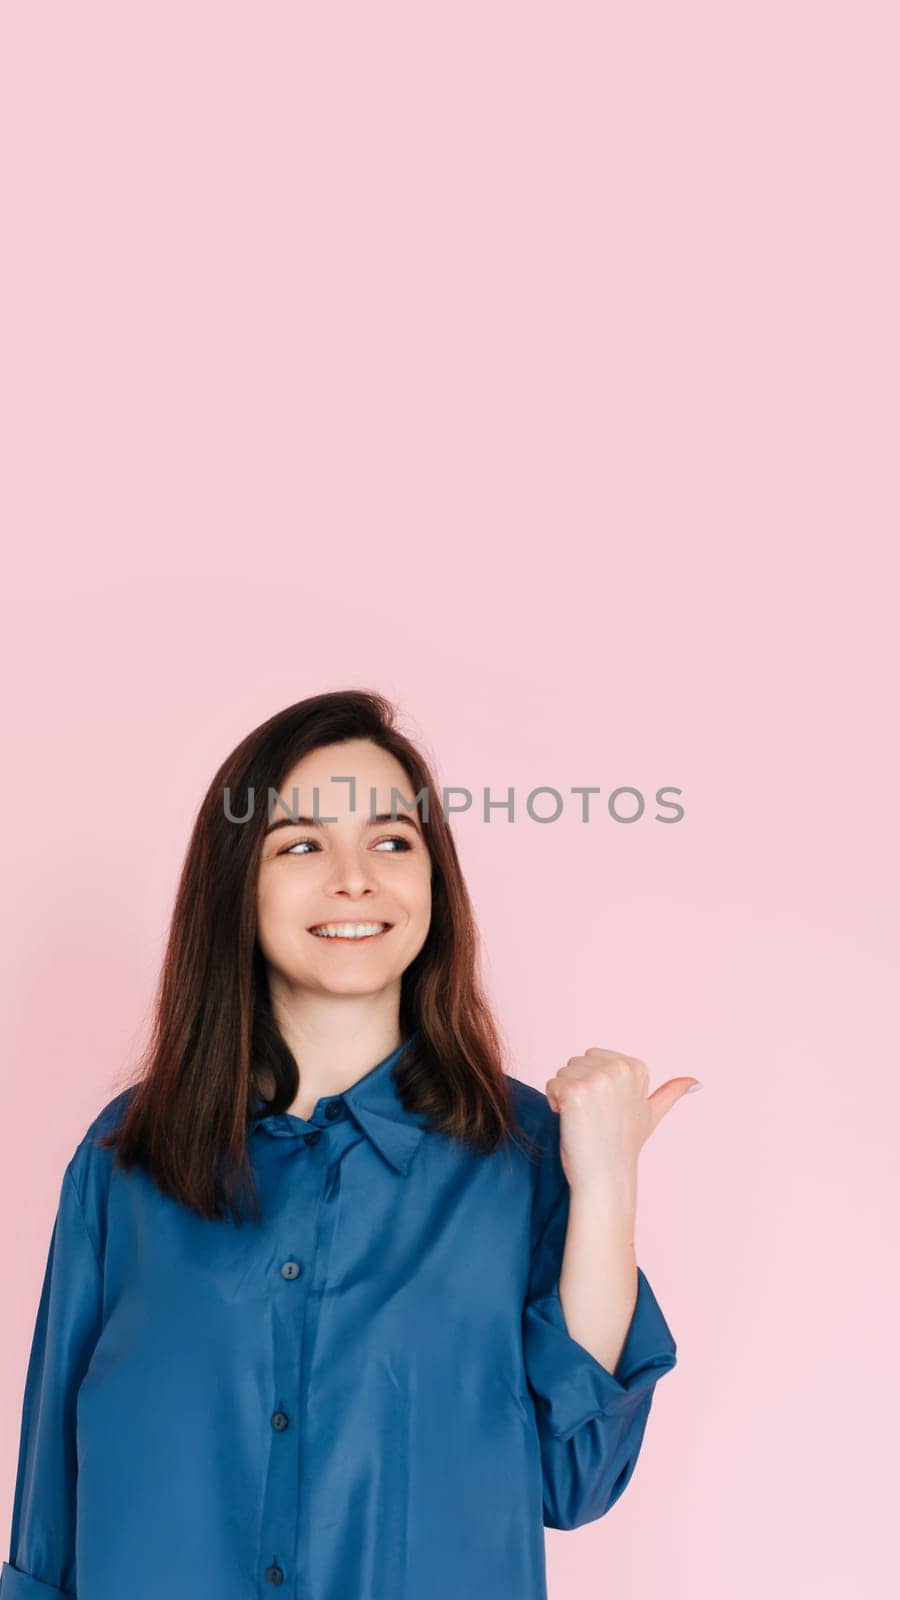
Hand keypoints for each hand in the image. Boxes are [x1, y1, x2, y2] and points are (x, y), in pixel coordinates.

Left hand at [545, 1046, 699, 1198]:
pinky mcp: (575, 1091)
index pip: (593, 1058)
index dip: (594, 1085)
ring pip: (562, 1073)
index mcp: (636, 1067)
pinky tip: (571, 1122)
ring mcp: (598, 1079)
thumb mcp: (649, 1114)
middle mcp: (619, 1068)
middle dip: (579, 1088)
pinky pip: (551, 1085)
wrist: (605, 1177)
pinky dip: (554, 1104)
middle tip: (595, 1117)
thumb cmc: (623, 1147)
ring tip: (585, 1120)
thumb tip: (696, 1082)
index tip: (608, 1109)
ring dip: (565, 1097)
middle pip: (576, 1063)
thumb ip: (670, 1094)